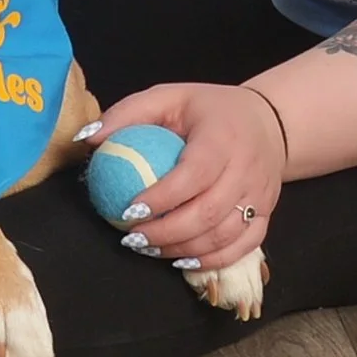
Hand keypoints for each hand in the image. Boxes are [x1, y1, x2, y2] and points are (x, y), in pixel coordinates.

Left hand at [89, 81, 285, 271]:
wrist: (270, 122)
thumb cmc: (210, 110)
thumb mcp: (170, 96)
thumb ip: (129, 113)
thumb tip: (86, 138)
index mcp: (222, 136)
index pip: (194, 174)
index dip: (161, 198)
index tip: (128, 210)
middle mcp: (247, 168)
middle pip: (209, 212)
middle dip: (166, 233)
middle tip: (132, 238)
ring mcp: (260, 195)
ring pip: (224, 236)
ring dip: (183, 249)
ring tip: (148, 249)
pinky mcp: (267, 214)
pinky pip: (242, 248)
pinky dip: (211, 260)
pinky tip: (181, 259)